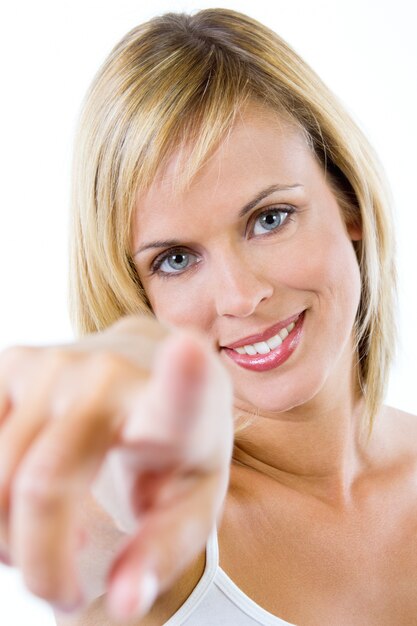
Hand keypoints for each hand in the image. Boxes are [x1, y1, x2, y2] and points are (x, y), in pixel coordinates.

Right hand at [0, 316, 233, 620]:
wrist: (144, 371)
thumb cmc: (173, 447)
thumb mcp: (190, 503)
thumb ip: (163, 552)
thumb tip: (123, 602)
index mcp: (176, 406)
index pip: (180, 390)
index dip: (181, 375)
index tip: (186, 352)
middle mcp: (112, 373)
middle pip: (43, 484)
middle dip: (41, 563)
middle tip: (63, 591)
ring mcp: (54, 361)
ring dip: (8, 535)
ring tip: (44, 544)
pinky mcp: (13, 361)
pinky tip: (20, 501)